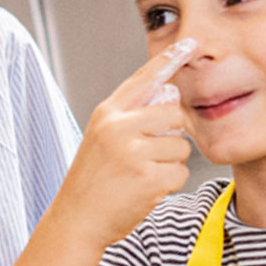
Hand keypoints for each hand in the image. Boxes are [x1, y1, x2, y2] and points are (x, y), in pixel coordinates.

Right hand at [46, 39, 197, 247]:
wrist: (77, 220)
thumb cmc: (93, 181)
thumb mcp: (102, 138)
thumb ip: (132, 116)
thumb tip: (170, 93)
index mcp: (108, 113)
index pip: (144, 79)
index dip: (168, 60)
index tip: (188, 45)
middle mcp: (119, 127)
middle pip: (173, 112)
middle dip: (170, 135)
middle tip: (149, 155)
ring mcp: (133, 151)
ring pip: (180, 146)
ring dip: (169, 164)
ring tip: (141, 176)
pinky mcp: (148, 176)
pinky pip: (181, 172)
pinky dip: (169, 184)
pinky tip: (146, 190)